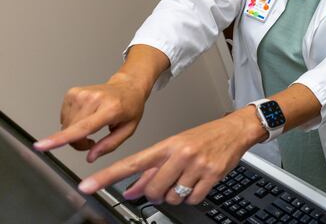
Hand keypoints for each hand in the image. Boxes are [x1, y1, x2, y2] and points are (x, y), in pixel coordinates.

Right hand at [34, 72, 148, 161]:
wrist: (127, 86)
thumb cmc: (130, 107)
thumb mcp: (128, 130)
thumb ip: (109, 145)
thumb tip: (90, 157)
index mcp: (111, 109)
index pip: (83, 127)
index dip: (61, 139)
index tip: (42, 145)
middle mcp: (94, 99)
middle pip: (71, 131)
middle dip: (78, 142)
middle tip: (93, 141)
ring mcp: (81, 93)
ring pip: (65, 126)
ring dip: (74, 133)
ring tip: (91, 126)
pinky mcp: (72, 92)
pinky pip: (64, 118)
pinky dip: (72, 122)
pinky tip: (85, 116)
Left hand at [77, 106, 264, 204]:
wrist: (234, 130)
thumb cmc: (203, 138)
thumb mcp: (174, 147)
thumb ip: (151, 170)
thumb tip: (130, 190)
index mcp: (167, 145)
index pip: (131, 163)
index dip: (107, 176)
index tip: (87, 186)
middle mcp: (180, 154)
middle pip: (153, 188)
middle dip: (155, 193)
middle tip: (163, 186)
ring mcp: (196, 165)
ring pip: (172, 196)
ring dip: (174, 195)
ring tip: (184, 181)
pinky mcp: (212, 175)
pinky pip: (192, 198)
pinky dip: (192, 196)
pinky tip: (196, 183)